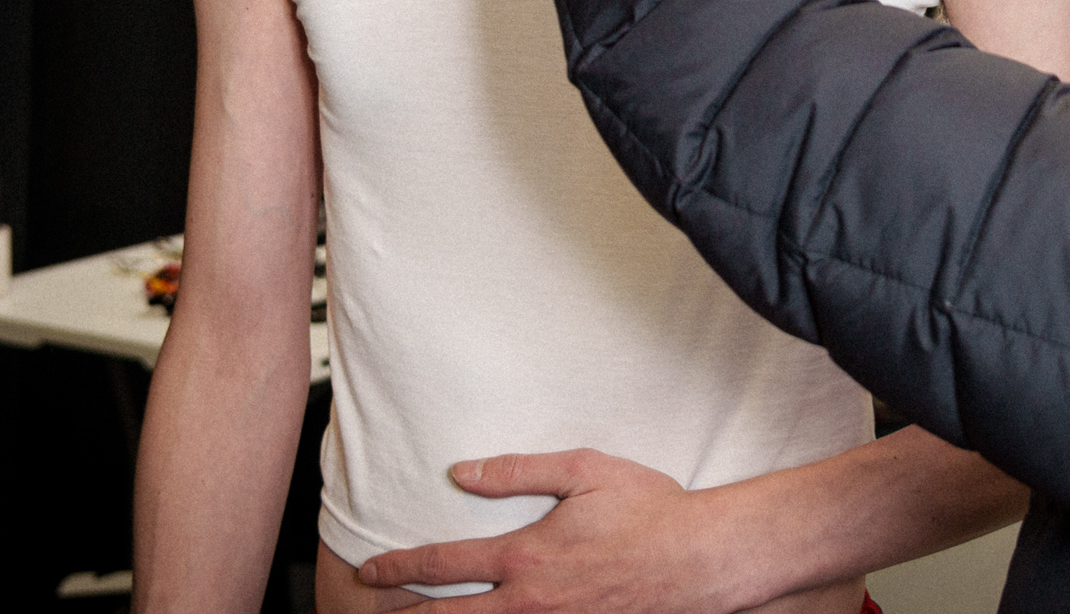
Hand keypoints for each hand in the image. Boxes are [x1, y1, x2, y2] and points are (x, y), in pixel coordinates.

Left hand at [355, 450, 742, 613]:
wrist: (699, 560)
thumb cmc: (649, 510)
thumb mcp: (585, 471)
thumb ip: (520, 470)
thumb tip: (464, 472)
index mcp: (526, 555)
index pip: (444, 563)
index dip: (399, 568)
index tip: (370, 570)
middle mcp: (529, 600)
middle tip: (370, 611)